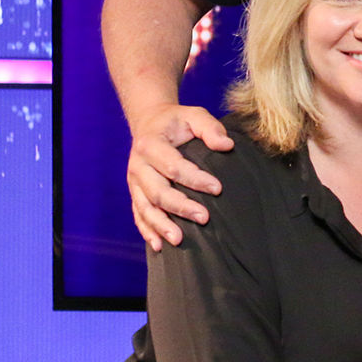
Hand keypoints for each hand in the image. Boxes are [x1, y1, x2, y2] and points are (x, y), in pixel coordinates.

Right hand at [126, 104, 231, 249]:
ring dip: (161, 225)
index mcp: (150, 144)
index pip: (173, 166)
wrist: (149, 123)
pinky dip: (147, 231)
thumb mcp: (194, 114)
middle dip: (180, 207)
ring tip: (178, 240)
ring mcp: (134, 182)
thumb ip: (210, 127)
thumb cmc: (177, 121)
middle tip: (204, 218)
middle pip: (157, 191)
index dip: (195, 178)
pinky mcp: (135, 194)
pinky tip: (158, 247)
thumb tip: (227, 145)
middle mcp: (138, 166)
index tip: (218, 188)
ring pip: (145, 208)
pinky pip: (138, 215)